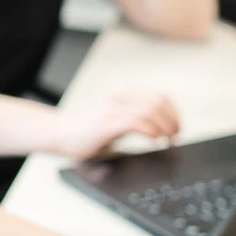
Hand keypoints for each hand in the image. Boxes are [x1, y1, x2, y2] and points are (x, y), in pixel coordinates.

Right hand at [53, 87, 179, 157]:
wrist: (58, 134)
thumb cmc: (85, 132)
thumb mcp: (114, 121)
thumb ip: (133, 121)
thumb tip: (159, 133)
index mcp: (123, 94)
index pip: (158, 96)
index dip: (173, 113)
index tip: (176, 128)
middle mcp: (119, 97)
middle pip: (158, 102)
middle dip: (173, 120)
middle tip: (175, 136)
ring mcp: (113, 109)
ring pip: (151, 110)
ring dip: (165, 127)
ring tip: (168, 140)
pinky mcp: (107, 123)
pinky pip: (137, 122)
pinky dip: (152, 131)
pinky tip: (155, 140)